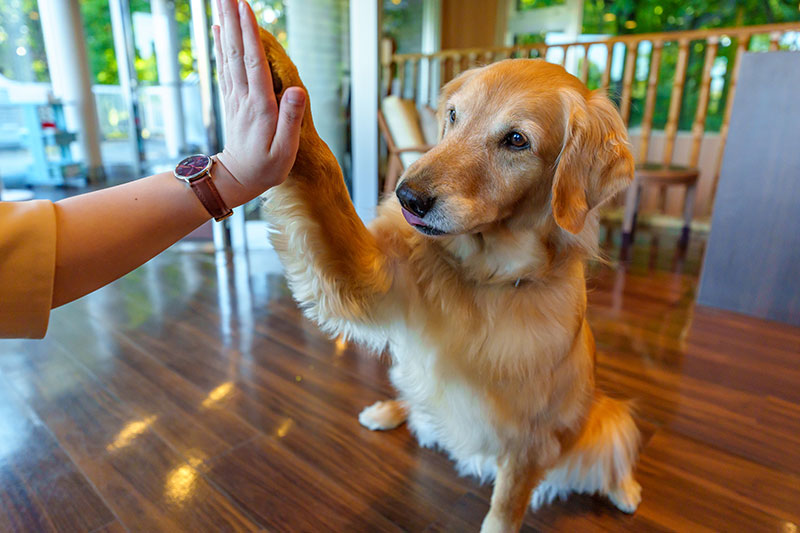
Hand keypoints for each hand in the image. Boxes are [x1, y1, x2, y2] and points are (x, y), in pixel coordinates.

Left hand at [212, 0, 305, 206]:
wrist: (237, 179)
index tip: (245, 7)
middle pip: (236, 51)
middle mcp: (244, 96)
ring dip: (224, 25)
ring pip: (228, 54)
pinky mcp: (231, 99)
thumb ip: (291, 119)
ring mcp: (235, 96)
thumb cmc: (266, 167)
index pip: (254, 62)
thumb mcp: (285, 150)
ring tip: (222, 1)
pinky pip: (224, 66)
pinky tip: (217, 28)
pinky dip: (220, 44)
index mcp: (260, 106)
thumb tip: (298, 89)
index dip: (250, 34)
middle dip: (233, 20)